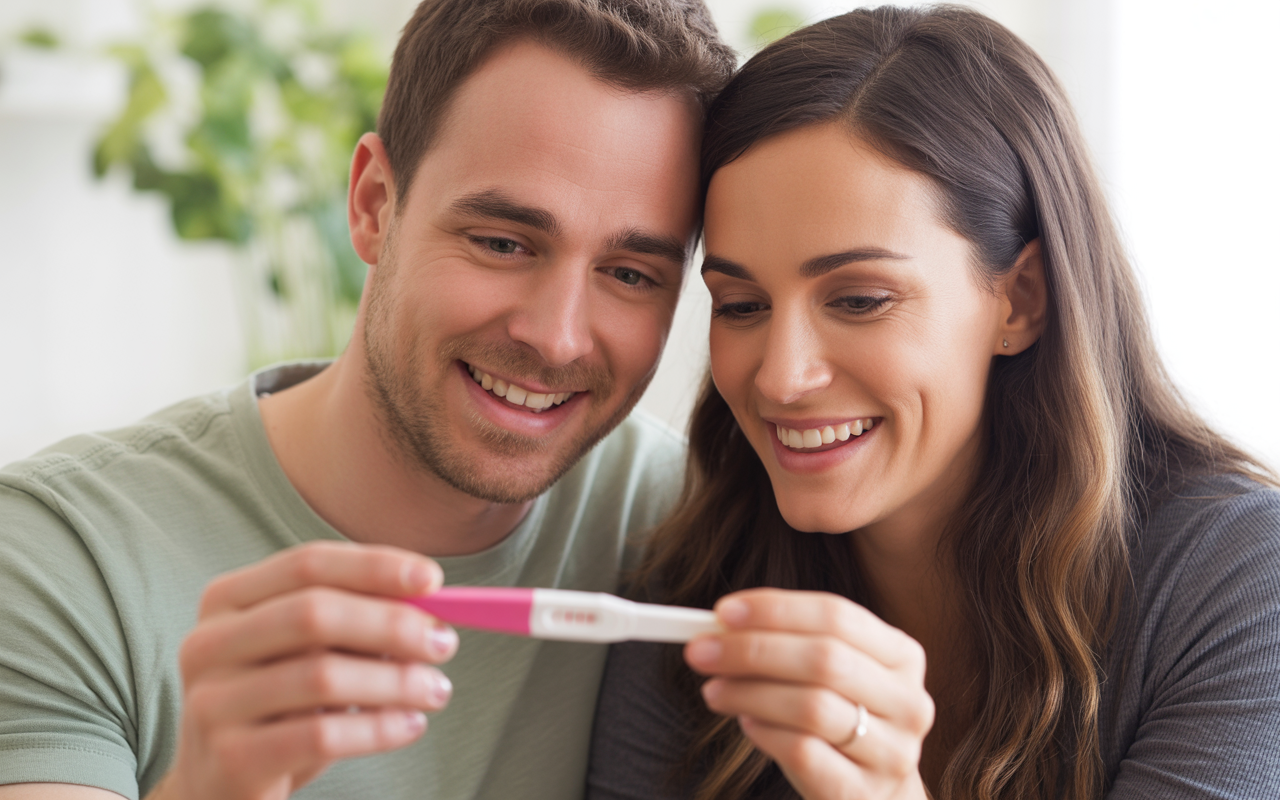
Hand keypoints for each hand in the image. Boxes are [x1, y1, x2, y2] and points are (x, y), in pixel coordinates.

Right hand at [147, 541, 457, 799]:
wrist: (220, 786)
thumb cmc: (278, 708)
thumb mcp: (308, 653)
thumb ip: (354, 621)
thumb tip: (429, 604)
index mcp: (227, 600)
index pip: (307, 564)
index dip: (373, 566)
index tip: (432, 578)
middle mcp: (209, 643)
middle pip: (313, 614)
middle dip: (391, 624)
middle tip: (443, 642)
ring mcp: (212, 701)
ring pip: (322, 676)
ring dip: (395, 681)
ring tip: (435, 690)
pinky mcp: (230, 757)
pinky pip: (321, 735)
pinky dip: (378, 728)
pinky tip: (410, 725)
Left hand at [684, 588, 932, 799]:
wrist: (873, 790)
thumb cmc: (841, 716)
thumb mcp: (830, 672)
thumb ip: (788, 641)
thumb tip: (722, 623)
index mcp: (903, 655)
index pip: (836, 616)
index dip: (776, 610)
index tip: (723, 612)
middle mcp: (907, 702)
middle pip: (824, 659)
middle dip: (753, 650)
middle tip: (700, 651)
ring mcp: (891, 751)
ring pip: (812, 707)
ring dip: (750, 693)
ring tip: (714, 691)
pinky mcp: (861, 792)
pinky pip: (803, 752)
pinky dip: (765, 733)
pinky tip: (747, 724)